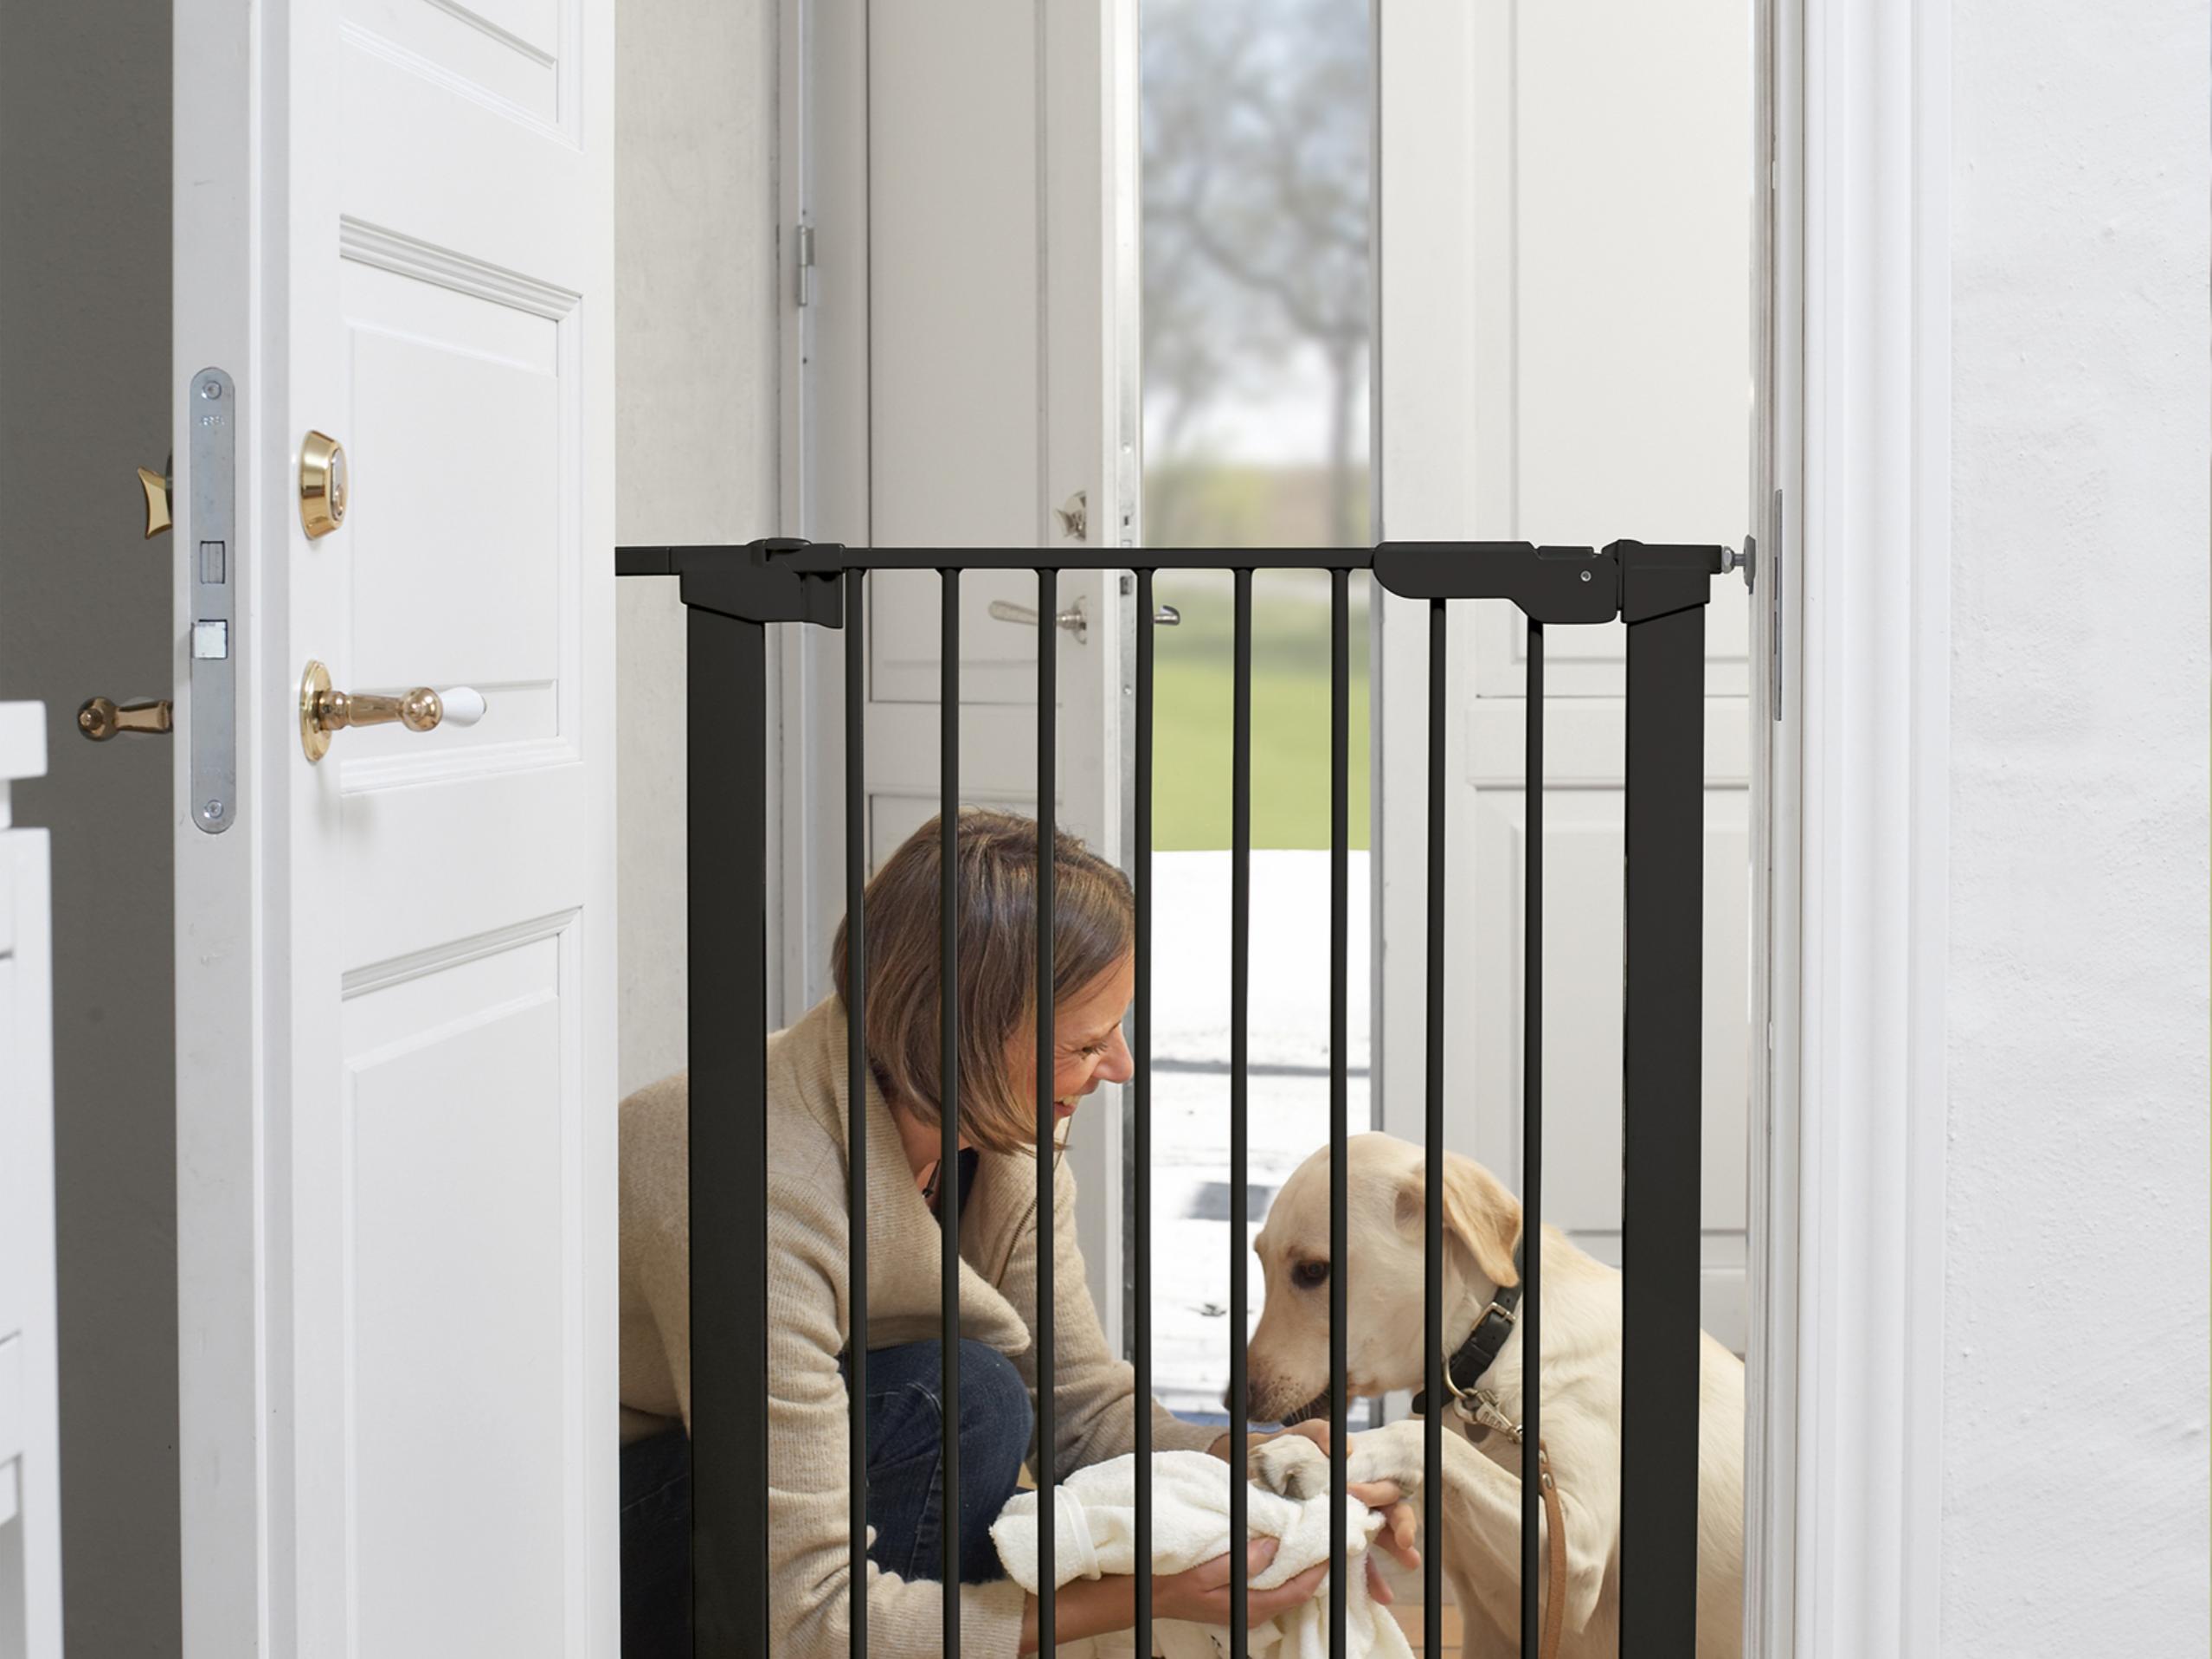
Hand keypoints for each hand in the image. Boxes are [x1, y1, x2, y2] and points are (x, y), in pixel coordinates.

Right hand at [1153, 1537, 1329, 1626]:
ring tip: (1307, 1537)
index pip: (1297, 1591)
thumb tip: (1274, 1545)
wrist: (1149, 1597)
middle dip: (1313, 1565)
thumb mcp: (1205, 1572)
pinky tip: (1280, 1547)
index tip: (1332, 1544)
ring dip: (1297, 1565)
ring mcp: (1247, 1606)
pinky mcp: (1240, 1598)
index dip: (1318, 1569)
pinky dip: (1280, 1566)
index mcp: (1250, 1607)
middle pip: (1296, 1591)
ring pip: (1284, 1587)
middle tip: (1324, 1536)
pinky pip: (1270, 1584)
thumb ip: (1242, 1562)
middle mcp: (1254, 1611)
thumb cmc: (1173, 1584)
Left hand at [1254, 1421, 1422, 1602]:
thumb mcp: (1299, 1436)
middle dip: (1401, 1531)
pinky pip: (1354, 1562)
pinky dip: (1369, 1578)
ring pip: (1377, 1542)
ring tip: (1393, 1583)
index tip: (1375, 1510)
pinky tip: (1380, 1595)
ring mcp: (1345, 1524)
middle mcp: (1358, 1502)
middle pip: (1390, 1517)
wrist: (1253, 1470)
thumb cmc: (1283, 1451)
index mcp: (1358, 1477)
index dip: (1390, 1503)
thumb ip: (1319, 1431)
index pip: (1387, 1492)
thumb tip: (1346, 1448)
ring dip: (1391, 1560)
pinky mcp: (1330, 1542)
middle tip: (1403, 1545)